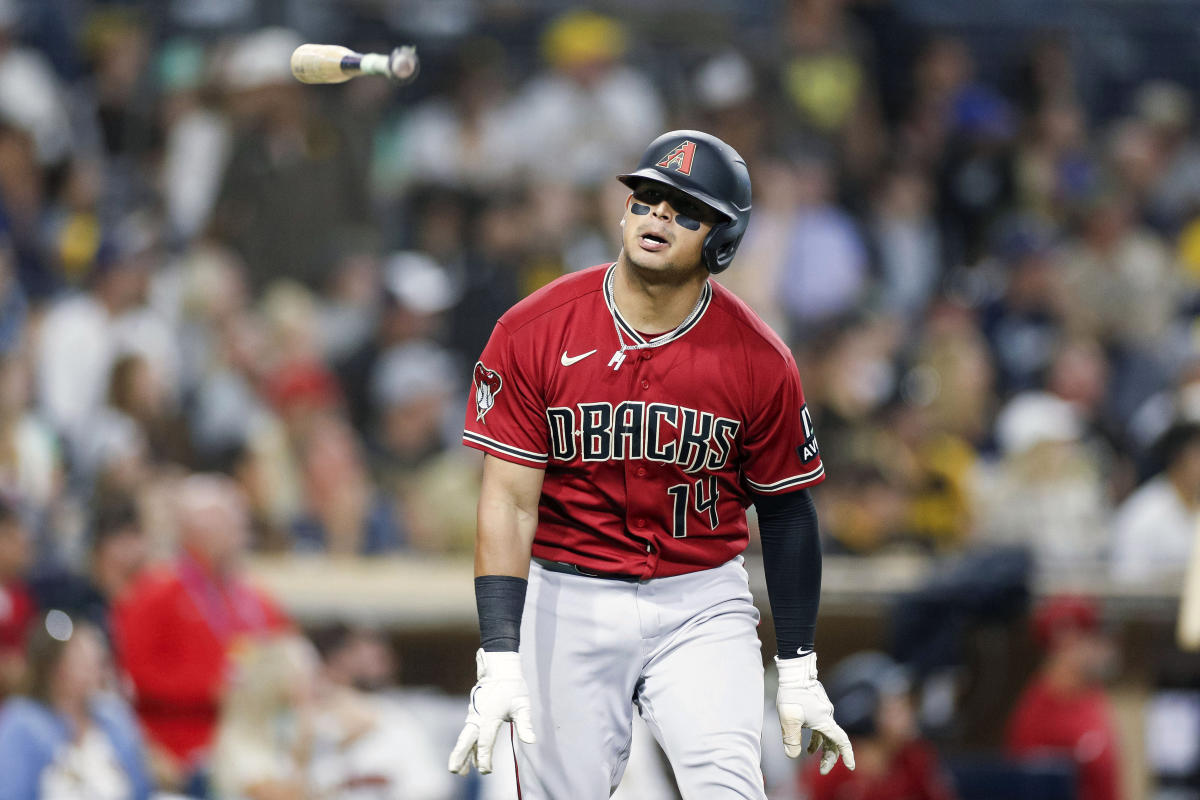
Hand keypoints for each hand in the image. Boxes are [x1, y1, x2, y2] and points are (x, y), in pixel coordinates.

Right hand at [448, 648, 535, 774]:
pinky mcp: (474, 713)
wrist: (499, 667)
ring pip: (466, 737)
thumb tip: (531, 741)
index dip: (485, 758)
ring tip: (458, 770)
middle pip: (467, 740)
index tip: (486, 772)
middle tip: (454, 771)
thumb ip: (525, 724)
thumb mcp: (522, 705)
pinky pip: (469, 732)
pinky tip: (468, 756)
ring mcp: (474, 714)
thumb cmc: (513, 687)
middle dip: (460, 756)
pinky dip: (468, 744)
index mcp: (490, 717)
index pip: (485, 742)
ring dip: (462, 753)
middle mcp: (478, 717)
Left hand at [776, 652, 854, 774]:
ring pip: (826, 733)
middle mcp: (828, 716)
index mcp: (824, 721)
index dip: (847, 754)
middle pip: (833, 741)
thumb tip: (792, 755)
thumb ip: (791, 739)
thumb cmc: (792, 694)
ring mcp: (823, 710)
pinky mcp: (817, 705)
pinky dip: (815, 735)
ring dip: (820, 746)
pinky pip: (820, 724)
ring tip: (809, 754)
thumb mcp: (788, 720)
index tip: (851, 766)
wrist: (795, 671)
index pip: (841, 741)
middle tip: (822, 771)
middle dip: (829, 757)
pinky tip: (805, 737)